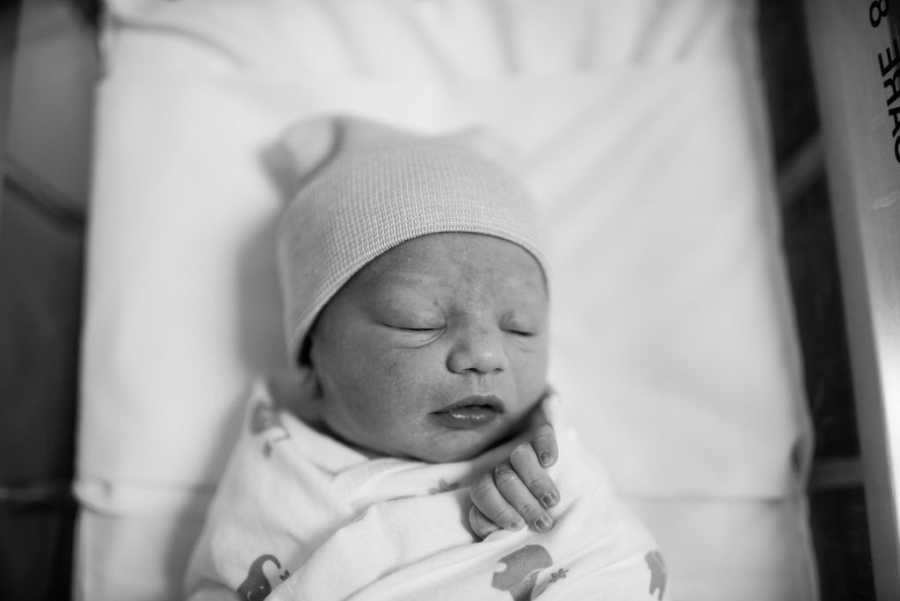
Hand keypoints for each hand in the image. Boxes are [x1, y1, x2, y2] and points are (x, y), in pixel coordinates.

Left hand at [468, 405, 558, 538]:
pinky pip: (541, 436)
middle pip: (504, 479)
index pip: (482, 494)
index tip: (518, 526)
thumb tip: (498, 536)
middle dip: (524, 504)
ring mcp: (522, 451)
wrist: (560, 482)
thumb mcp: (518, 524)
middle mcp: (503, 468)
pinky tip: (549, 461)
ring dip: (536, 481)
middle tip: (543, 523)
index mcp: (490, 488)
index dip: (498, 511)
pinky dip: (545, 448)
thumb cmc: (535, 513)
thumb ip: (503, 531)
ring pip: (519, 457)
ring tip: (552, 501)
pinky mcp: (542, 434)